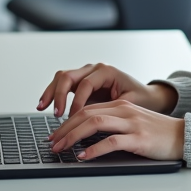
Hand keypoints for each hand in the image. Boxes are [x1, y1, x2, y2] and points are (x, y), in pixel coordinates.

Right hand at [37, 62, 177, 117]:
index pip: (85, 84)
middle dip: (59, 95)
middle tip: (57, 114)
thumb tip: (96, 122)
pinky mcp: (81, 82)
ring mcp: (86, 74)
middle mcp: (94, 69)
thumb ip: (112, 109)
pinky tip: (45, 105)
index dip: (77, 102)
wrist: (147, 96)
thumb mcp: (130, 103)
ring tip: (43, 107)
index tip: (74, 118)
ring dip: (51, 92)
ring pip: (62, 77)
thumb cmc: (141, 99)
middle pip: (69, 76)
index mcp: (107, 71)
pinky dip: (53, 93)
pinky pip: (63, 84)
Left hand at [48, 99, 184, 160]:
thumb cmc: (158, 133)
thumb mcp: (132, 123)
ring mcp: (131, 123)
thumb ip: (113, 125)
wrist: (184, 136)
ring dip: (73, 137)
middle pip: (86, 114)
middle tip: (52, 143)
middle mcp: (124, 111)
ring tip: (61, 149)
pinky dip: (94, 149)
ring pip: (94, 124)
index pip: (87, 109)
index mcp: (121, 106)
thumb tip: (87, 137)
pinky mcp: (139, 138)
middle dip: (65, 129)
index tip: (56, 135)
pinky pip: (111, 141)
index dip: (68, 122)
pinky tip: (83, 156)